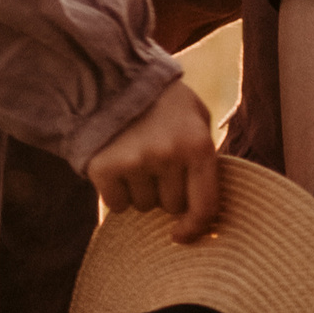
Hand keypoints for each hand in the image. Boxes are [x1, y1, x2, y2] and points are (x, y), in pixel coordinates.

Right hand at [87, 81, 221, 241]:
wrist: (110, 77)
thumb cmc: (161, 102)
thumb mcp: (196, 116)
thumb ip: (205, 154)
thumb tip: (208, 205)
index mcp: (198, 145)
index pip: (205, 206)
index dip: (196, 227)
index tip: (181, 235)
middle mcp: (169, 155)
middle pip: (170, 206)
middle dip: (164, 192)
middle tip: (154, 163)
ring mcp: (136, 162)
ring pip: (142, 206)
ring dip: (139, 190)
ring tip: (134, 157)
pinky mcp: (105, 168)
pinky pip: (116, 205)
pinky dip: (115, 192)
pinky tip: (116, 165)